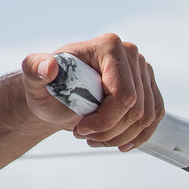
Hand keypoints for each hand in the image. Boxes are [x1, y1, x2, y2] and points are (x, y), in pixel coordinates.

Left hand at [20, 34, 163, 150]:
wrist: (58, 94)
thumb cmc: (46, 87)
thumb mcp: (34, 80)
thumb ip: (33, 69)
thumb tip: (48, 67)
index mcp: (109, 46)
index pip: (123, 95)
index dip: (104, 120)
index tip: (80, 129)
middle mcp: (132, 54)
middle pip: (136, 109)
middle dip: (110, 131)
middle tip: (84, 135)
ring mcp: (143, 70)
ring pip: (146, 117)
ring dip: (120, 137)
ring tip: (95, 139)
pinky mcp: (149, 87)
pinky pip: (155, 117)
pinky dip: (137, 136)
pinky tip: (119, 143)